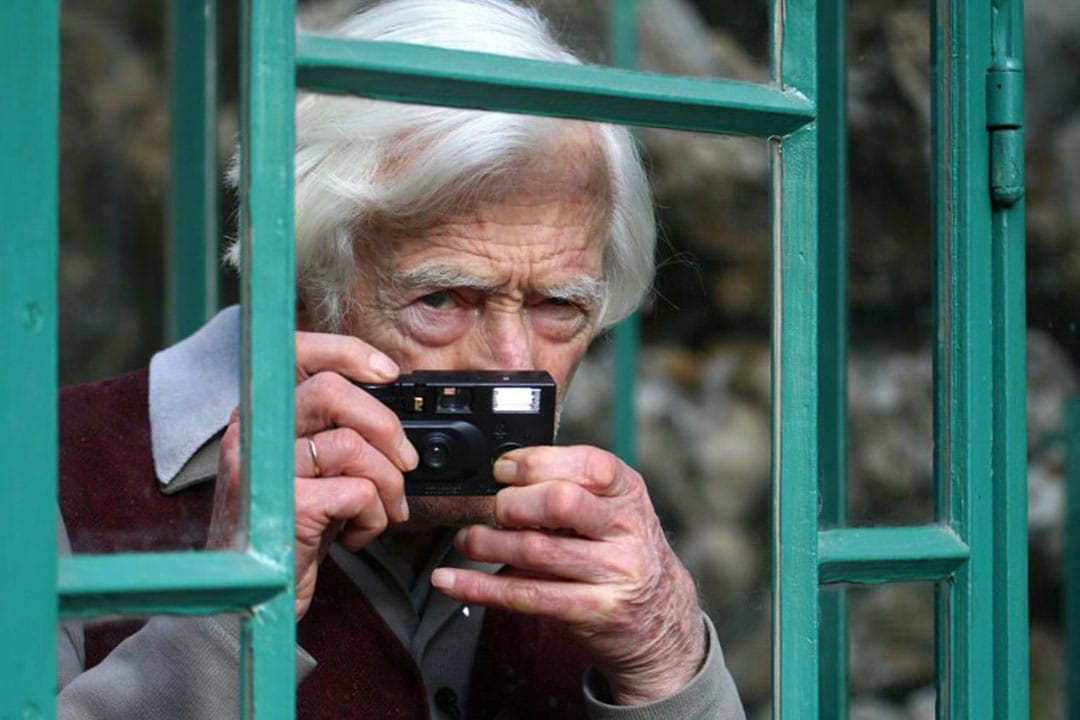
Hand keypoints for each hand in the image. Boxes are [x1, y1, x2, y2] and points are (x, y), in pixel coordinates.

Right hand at [208, 331, 418, 619]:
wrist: (250, 601)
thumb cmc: (288, 532)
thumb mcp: (310, 472)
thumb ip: (336, 435)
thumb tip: (393, 417)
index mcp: (261, 418)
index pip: (295, 354)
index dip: (346, 352)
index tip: (387, 372)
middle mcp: (253, 436)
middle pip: (332, 391)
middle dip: (386, 425)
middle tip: (404, 461)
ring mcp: (265, 471)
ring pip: (352, 445)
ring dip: (389, 483)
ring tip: (385, 510)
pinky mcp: (287, 508)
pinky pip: (358, 492)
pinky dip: (374, 517)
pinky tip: (358, 535)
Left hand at [431, 446, 704, 704]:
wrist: (661, 618)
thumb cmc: (623, 552)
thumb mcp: (614, 509)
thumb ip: (573, 487)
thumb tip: (504, 473)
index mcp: (628, 492)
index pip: (588, 464)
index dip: (537, 462)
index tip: (502, 469)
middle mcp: (626, 529)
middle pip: (560, 503)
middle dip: (512, 503)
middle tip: (491, 509)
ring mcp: (613, 573)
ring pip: (536, 550)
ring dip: (487, 543)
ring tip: (466, 540)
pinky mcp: (593, 611)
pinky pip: (526, 596)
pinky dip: (479, 587)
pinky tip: (451, 581)